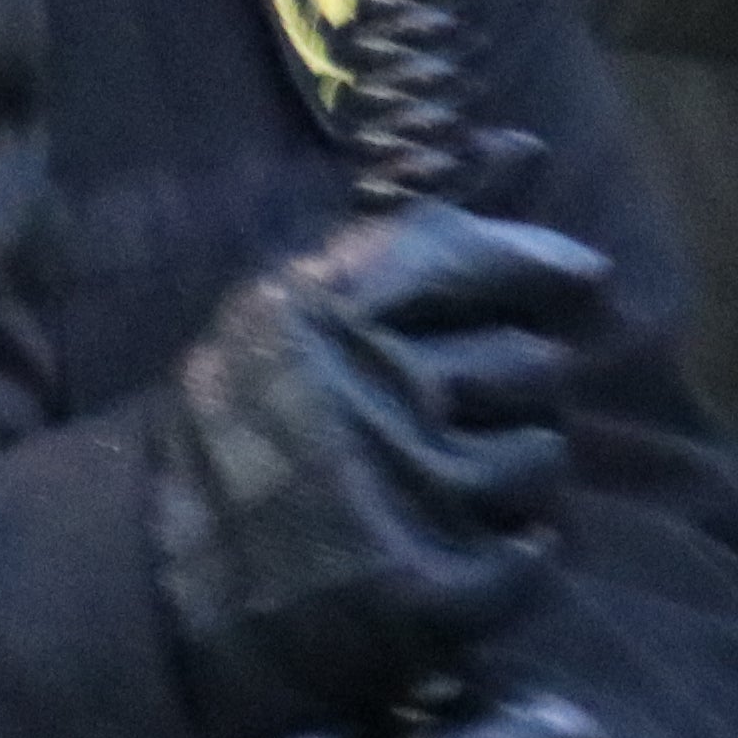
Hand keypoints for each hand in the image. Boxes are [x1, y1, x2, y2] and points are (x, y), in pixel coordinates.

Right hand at [148, 201, 611, 737]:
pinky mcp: (432, 593)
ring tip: (451, 478)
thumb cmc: (243, 419)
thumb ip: (427, 228)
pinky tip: (462, 540)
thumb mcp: (305, 300)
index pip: (479, 254)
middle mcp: (380, 389)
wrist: (160, 577)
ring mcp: (410, 496)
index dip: (540, 264)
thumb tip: (530, 143)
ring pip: (543, 457)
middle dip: (518, 382)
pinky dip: (513, 549)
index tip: (577, 280)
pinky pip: (533, 551)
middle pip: (535, 362)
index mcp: (334, 305)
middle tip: (468, 405)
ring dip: (513, 468)